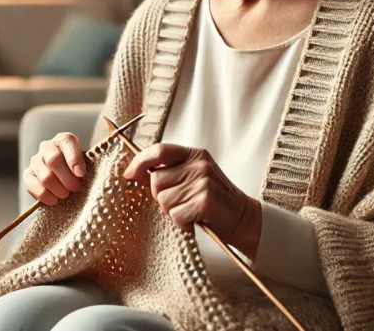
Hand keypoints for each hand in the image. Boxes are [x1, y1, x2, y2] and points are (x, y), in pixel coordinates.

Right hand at [24, 132, 86, 205]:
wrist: (65, 181)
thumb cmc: (79, 171)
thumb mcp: (86, 163)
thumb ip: (90, 164)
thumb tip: (86, 174)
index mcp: (63, 140)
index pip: (67, 142)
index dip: (74, 159)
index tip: (81, 174)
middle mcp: (47, 147)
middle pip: (54, 160)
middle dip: (68, 178)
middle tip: (77, 188)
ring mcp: (35, 161)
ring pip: (45, 177)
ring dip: (59, 190)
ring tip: (67, 195)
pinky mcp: (28, 176)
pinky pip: (34, 187)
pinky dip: (46, 197)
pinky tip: (55, 200)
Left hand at [123, 144, 261, 258]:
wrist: (243, 218)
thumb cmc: (213, 199)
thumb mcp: (194, 175)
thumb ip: (170, 169)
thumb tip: (133, 171)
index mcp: (195, 154)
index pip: (159, 150)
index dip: (140, 162)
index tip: (129, 175)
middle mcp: (199, 165)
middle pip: (156, 180)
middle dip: (161, 196)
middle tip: (181, 202)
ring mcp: (202, 182)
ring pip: (163, 200)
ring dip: (172, 211)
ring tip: (190, 210)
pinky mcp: (204, 201)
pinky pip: (175, 215)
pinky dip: (182, 223)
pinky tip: (195, 220)